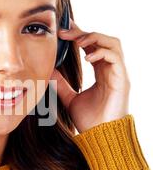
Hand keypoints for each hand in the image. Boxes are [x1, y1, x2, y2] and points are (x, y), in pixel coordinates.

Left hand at [50, 18, 130, 133]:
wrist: (100, 138)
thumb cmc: (90, 121)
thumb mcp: (70, 99)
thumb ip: (61, 84)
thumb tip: (47, 71)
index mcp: (101, 72)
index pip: (93, 45)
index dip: (79, 35)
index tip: (62, 31)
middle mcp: (111, 70)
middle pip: (102, 39)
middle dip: (84, 32)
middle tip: (65, 32)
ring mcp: (118, 74)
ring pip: (113, 43)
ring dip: (94, 37)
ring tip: (77, 41)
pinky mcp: (122, 80)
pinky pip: (115, 58)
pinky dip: (101, 53)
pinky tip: (87, 58)